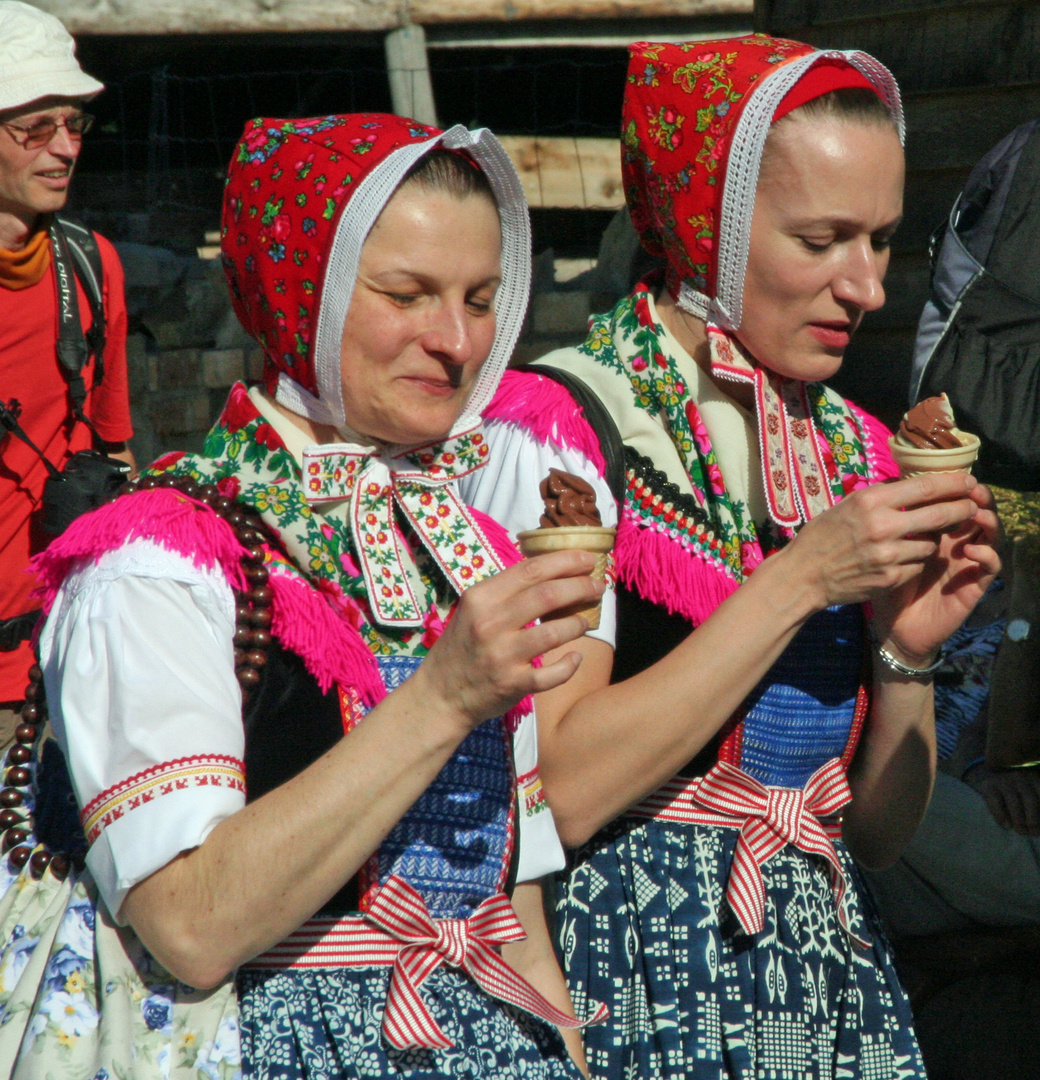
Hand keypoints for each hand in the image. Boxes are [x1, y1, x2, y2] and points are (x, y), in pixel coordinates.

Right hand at [413, 549, 603, 728]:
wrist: (440, 694)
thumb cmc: (462, 646)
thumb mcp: (474, 610)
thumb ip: (506, 592)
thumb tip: (553, 573)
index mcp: (482, 597)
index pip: (531, 570)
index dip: (565, 562)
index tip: (588, 560)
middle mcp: (490, 623)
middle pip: (548, 595)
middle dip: (581, 587)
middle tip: (598, 588)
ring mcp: (502, 655)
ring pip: (555, 632)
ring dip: (578, 623)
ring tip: (585, 621)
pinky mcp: (513, 683)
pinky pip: (552, 673)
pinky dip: (570, 664)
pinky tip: (575, 658)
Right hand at [784, 471, 989, 615]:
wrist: (804, 575)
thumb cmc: (822, 536)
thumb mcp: (847, 506)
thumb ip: (880, 498)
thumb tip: (912, 486)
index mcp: (870, 502)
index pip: (925, 487)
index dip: (953, 483)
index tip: (968, 480)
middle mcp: (882, 526)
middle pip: (940, 514)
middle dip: (962, 509)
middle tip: (971, 506)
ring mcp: (888, 554)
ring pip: (931, 544)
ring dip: (932, 540)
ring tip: (921, 538)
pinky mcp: (890, 577)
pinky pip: (918, 565)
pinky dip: (915, 561)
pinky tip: (902, 558)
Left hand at [873, 480, 1000, 663]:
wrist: (894, 626)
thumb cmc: (886, 585)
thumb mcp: (884, 550)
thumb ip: (890, 525)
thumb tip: (886, 490)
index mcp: (936, 531)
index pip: (951, 502)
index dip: (953, 488)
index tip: (947, 474)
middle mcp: (956, 543)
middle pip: (976, 512)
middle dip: (976, 497)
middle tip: (971, 487)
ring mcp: (968, 563)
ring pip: (991, 535)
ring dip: (988, 521)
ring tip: (976, 513)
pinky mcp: (975, 585)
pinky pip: (990, 566)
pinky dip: (986, 555)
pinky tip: (970, 550)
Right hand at [965, 763, 1039, 835]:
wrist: (984, 773)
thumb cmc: (1013, 787)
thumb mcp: (1028, 789)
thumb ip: (1036, 801)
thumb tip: (1038, 824)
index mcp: (1033, 778)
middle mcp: (1019, 777)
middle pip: (1030, 799)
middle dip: (1033, 819)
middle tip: (1033, 833)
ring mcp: (1003, 780)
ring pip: (1013, 801)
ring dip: (1019, 819)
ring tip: (1021, 832)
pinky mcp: (987, 785)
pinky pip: (995, 801)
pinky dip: (1001, 815)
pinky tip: (1006, 826)